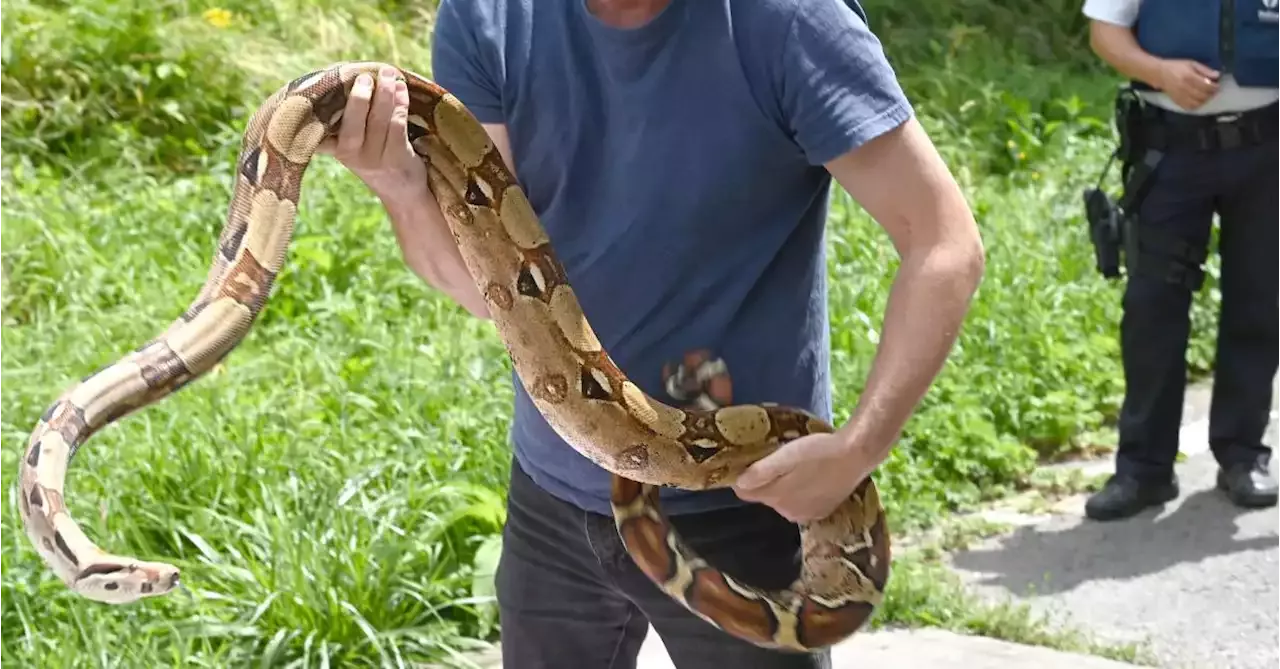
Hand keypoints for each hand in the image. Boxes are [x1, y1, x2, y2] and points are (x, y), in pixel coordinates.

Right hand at [318, 65, 430, 206]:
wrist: (402, 193)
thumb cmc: (375, 158)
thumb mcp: (353, 145)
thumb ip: (347, 120)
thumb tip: (348, 76)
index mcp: (335, 147)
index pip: (322, 127)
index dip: (321, 108)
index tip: (325, 83)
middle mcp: (351, 154)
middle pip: (352, 122)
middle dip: (359, 96)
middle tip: (365, 75)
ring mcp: (375, 159)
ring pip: (379, 120)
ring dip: (385, 94)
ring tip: (390, 74)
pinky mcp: (397, 159)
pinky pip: (398, 126)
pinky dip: (401, 104)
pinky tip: (402, 90)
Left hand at [731, 432, 879, 523]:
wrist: (856, 456)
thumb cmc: (819, 452)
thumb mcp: (787, 456)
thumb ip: (762, 472)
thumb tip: (739, 484)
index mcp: (776, 497)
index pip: (745, 493)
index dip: (744, 477)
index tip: (751, 462)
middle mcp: (787, 512)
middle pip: (766, 496)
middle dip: (767, 481)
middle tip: (779, 459)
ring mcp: (806, 515)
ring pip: (784, 501)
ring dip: (786, 487)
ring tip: (798, 466)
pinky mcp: (822, 513)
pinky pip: (801, 504)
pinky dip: (802, 493)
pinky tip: (813, 478)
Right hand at [1156, 59, 1218, 109]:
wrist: (1159, 74)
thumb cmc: (1176, 66)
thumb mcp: (1192, 63)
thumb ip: (1205, 70)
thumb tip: (1217, 76)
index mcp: (1189, 77)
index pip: (1207, 86)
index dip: (1215, 87)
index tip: (1217, 85)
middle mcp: (1185, 88)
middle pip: (1203, 95)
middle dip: (1211, 94)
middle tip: (1213, 91)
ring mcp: (1180, 96)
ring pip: (1197, 103)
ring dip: (1204, 100)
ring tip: (1206, 95)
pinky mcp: (1177, 101)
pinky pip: (1189, 107)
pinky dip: (1196, 105)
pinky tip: (1197, 100)